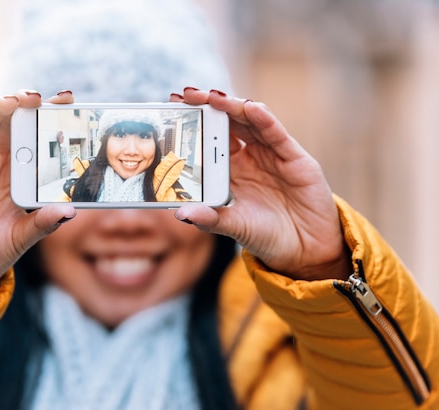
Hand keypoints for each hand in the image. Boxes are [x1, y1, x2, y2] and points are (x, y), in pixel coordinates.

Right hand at [0, 90, 76, 314]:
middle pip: (15, 127)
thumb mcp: (21, 239)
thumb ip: (42, 224)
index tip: (68, 101)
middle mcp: (1, 167)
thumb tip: (70, 211)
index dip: (49, 119)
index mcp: (21, 179)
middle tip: (42, 97)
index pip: (38, 141)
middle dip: (27, 108)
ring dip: (3, 109)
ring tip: (18, 99)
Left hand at [173, 88, 350, 280]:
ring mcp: (270, 154)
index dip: (193, 124)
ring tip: (211, 96)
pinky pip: (275, 133)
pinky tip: (250, 108)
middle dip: (206, 106)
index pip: (207, 139)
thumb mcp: (234, 226)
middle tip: (185, 94)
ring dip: (230, 106)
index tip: (171, 108)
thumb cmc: (266, 235)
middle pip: (225, 123)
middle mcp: (248, 157)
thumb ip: (209, 218)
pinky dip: (263, 119)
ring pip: (249, 121)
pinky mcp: (292, 156)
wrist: (305, 249)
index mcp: (229, 170)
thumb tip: (180, 214)